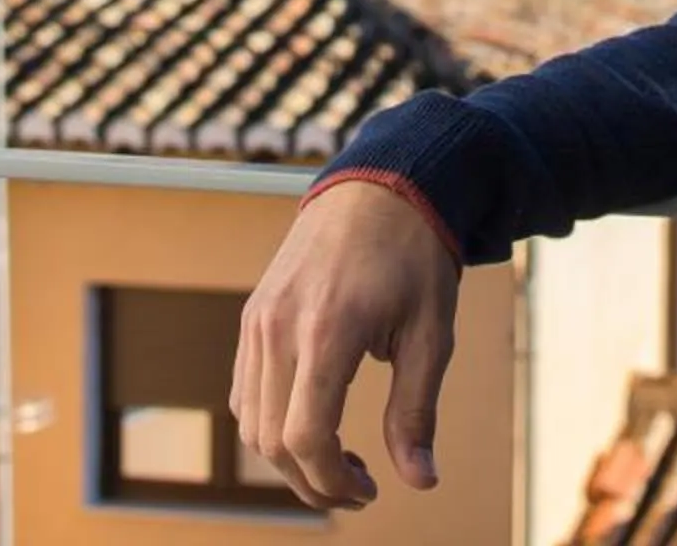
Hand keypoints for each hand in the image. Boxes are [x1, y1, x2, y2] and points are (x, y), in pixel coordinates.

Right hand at [233, 178, 461, 510]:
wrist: (380, 186)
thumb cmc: (414, 257)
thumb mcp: (432, 334)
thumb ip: (416, 411)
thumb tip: (421, 481)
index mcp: (326, 331)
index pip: (305, 437)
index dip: (333, 482)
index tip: (369, 491)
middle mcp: (279, 327)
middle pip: (270, 441)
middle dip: (311, 482)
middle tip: (358, 488)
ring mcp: (258, 319)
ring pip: (250, 421)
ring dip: (287, 457)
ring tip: (338, 460)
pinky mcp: (252, 315)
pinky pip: (244, 389)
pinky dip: (268, 422)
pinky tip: (312, 422)